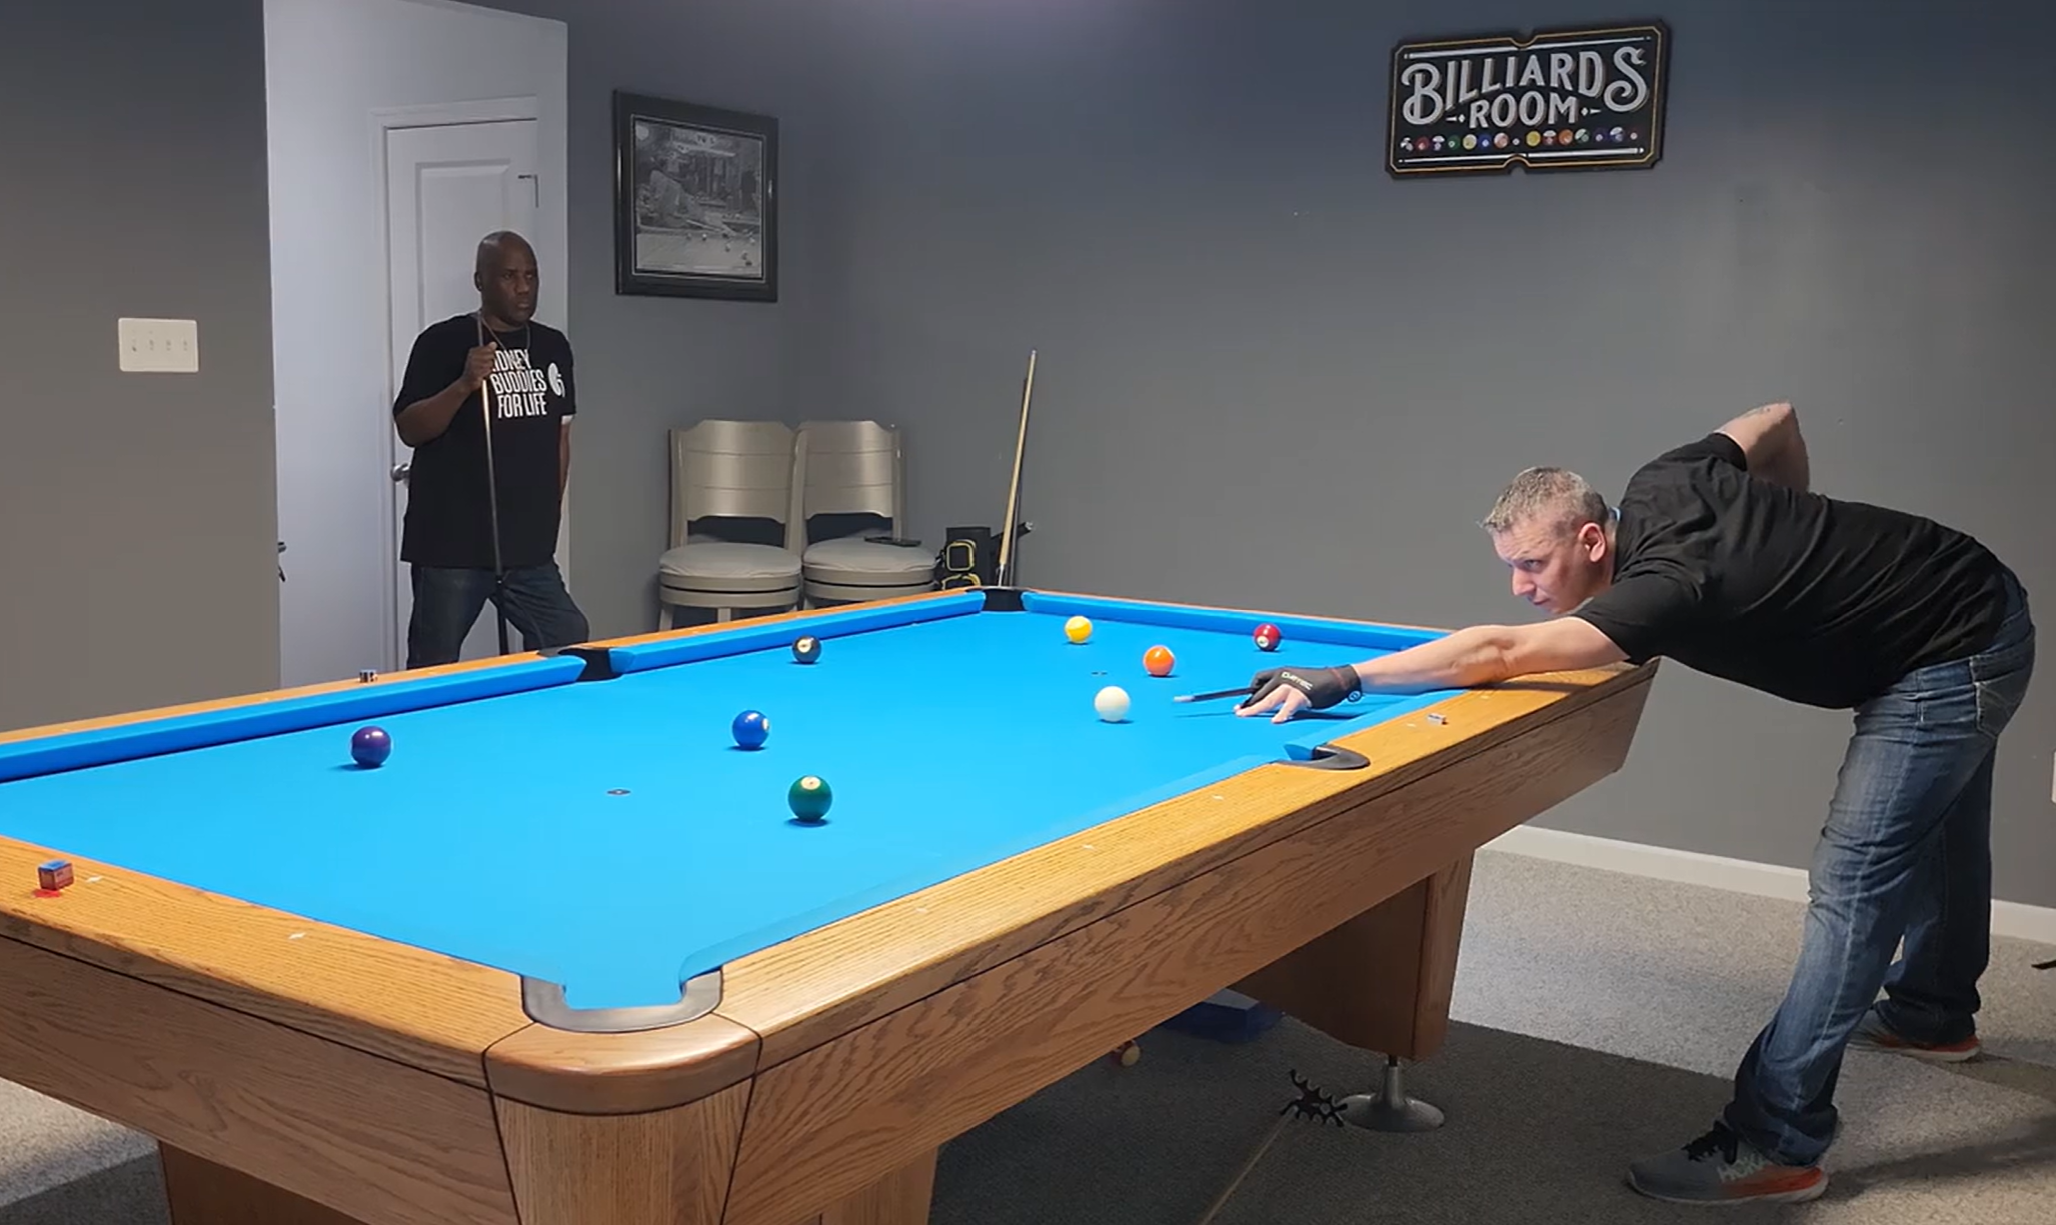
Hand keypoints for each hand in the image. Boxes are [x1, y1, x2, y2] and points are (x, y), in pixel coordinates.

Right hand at [459, 343, 496, 392]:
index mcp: (473, 351)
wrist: (467, 383)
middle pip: (491, 356)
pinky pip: (488, 371)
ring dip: (489, 369)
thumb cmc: (475, 370)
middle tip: (485, 367)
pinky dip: (487, 374)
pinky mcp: (475, 372)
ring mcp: (473, 364)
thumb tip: (494, 343)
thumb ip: (488, 350)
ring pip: (490, 364)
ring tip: (483, 372)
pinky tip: (482, 376)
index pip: (489, 349)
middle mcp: (472, 356)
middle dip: (491, 362)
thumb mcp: (481, 359)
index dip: (491, 355)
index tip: (488, 359)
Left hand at [1236, 665, 1360, 722]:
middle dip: (1248, 704)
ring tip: (1245, 715)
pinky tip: (1275, 721)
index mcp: (1282, 672)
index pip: (1258, 680)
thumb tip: (1272, 702)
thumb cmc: (1320, 683)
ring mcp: (1293, 685)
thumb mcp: (1297, 682)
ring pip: (1269, 699)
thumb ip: (1284, 690)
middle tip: (1238, 713)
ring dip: (1255, 708)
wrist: (1339, 678)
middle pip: (1260, 691)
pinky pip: (1289, 706)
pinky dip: (1282, 714)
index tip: (1242, 703)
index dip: (1249, 692)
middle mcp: (1284, 676)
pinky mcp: (1303, 694)